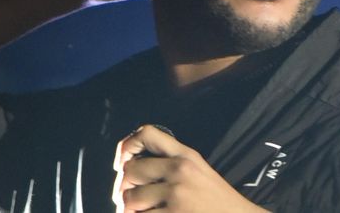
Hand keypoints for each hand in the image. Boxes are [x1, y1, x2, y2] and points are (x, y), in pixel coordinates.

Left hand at [112, 125, 268, 212]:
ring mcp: (176, 195)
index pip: (147, 134)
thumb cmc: (217, 201)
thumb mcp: (198, 170)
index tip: (122, 162)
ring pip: (130, 198)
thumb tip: (129, 168)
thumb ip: (171, 163)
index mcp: (186, 155)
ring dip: (129, 209)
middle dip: (123, 187)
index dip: (126, 146)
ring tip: (140, 211)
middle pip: (130, 170)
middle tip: (127, 198)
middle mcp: (180, 171)